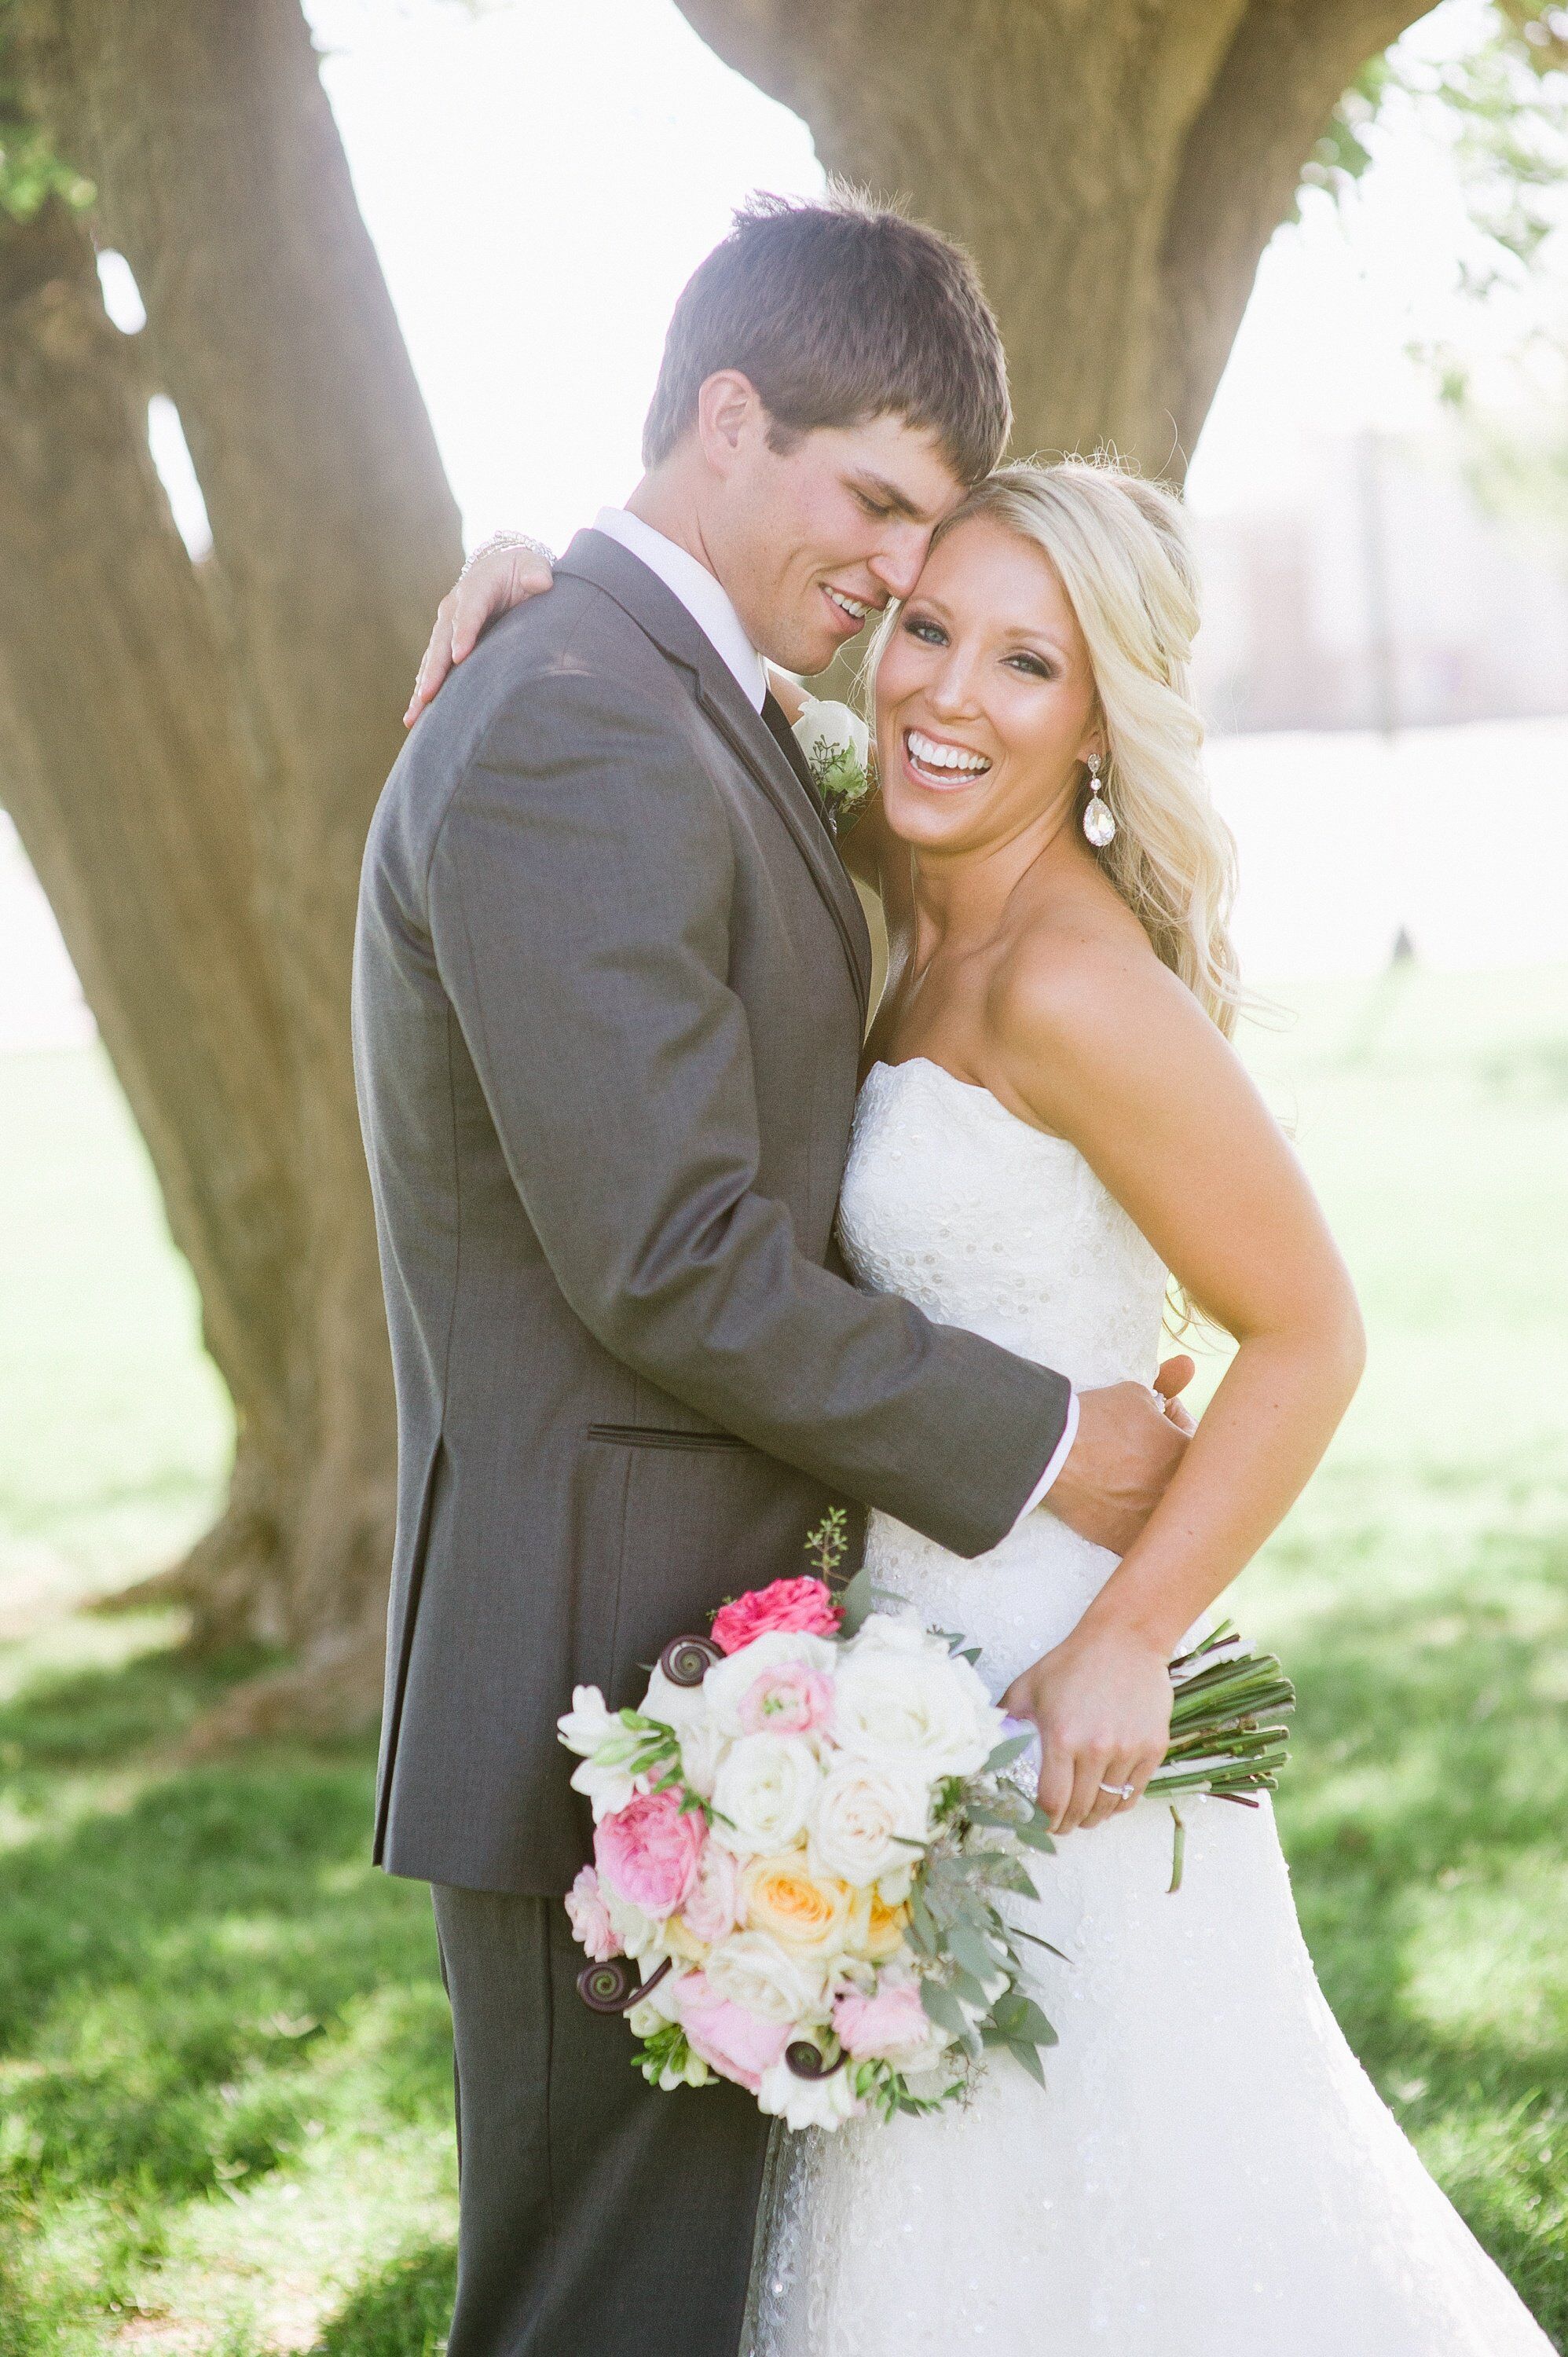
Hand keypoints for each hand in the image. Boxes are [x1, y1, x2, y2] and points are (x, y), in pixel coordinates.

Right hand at [403, 539, 555, 725]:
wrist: (500, 569)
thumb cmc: (520, 570)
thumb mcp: (531, 564)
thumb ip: (535, 571)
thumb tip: (540, 583)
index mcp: (476, 588)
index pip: (469, 611)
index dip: (464, 633)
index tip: (461, 657)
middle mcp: (454, 608)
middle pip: (442, 641)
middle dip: (435, 670)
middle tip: (427, 696)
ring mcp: (446, 626)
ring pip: (433, 659)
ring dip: (423, 686)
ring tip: (414, 716)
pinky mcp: (446, 642)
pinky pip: (433, 667)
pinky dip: (424, 688)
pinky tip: (416, 714)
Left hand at [1002, 1621, 1172, 1833]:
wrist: (1125, 1640)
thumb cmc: (1072, 1662)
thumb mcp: (1028, 1686)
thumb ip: (1005, 1719)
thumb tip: (984, 1747)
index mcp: (1061, 1737)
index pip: (1052, 1801)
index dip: (1044, 1821)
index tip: (1040, 1825)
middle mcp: (1096, 1748)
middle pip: (1081, 1810)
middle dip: (1067, 1825)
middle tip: (1060, 1825)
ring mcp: (1128, 1750)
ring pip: (1109, 1806)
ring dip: (1094, 1818)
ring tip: (1084, 1816)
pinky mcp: (1153, 1748)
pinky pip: (1134, 1793)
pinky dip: (1119, 1804)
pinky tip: (1108, 1800)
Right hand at [1046, 1358, 1193, 1552]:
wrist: (1051, 1455)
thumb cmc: (1097, 1419)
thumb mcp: (1135, 1394)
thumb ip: (1168, 1386)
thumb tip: (1188, 1364)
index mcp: (1191, 1457)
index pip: (1202, 1441)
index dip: (1178, 1426)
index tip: (1159, 1420)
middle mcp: (1181, 1495)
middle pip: (1189, 1483)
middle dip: (1173, 1464)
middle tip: (1147, 1452)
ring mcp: (1156, 1523)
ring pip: (1169, 1514)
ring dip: (1156, 1495)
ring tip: (1131, 1478)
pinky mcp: (1128, 1543)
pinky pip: (1143, 1539)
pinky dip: (1135, 1522)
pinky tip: (1119, 1502)